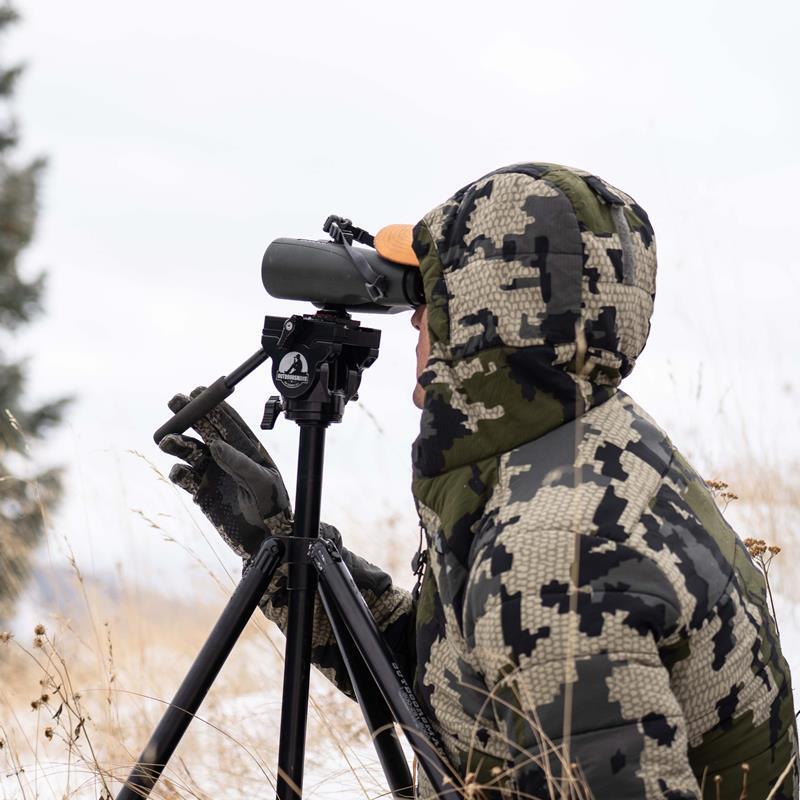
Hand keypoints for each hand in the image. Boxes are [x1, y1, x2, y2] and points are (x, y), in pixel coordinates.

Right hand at [158, 387, 291, 558]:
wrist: (264, 541)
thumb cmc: (272, 509)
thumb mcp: (263, 484)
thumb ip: (241, 464)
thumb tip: (217, 445)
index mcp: (247, 449)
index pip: (228, 422)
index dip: (214, 405)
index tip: (198, 391)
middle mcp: (227, 456)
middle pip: (204, 430)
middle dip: (189, 415)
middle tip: (175, 402)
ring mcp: (212, 472)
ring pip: (190, 451)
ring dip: (178, 443)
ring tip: (168, 441)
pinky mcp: (201, 491)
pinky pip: (184, 477)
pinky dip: (178, 472)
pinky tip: (179, 472)